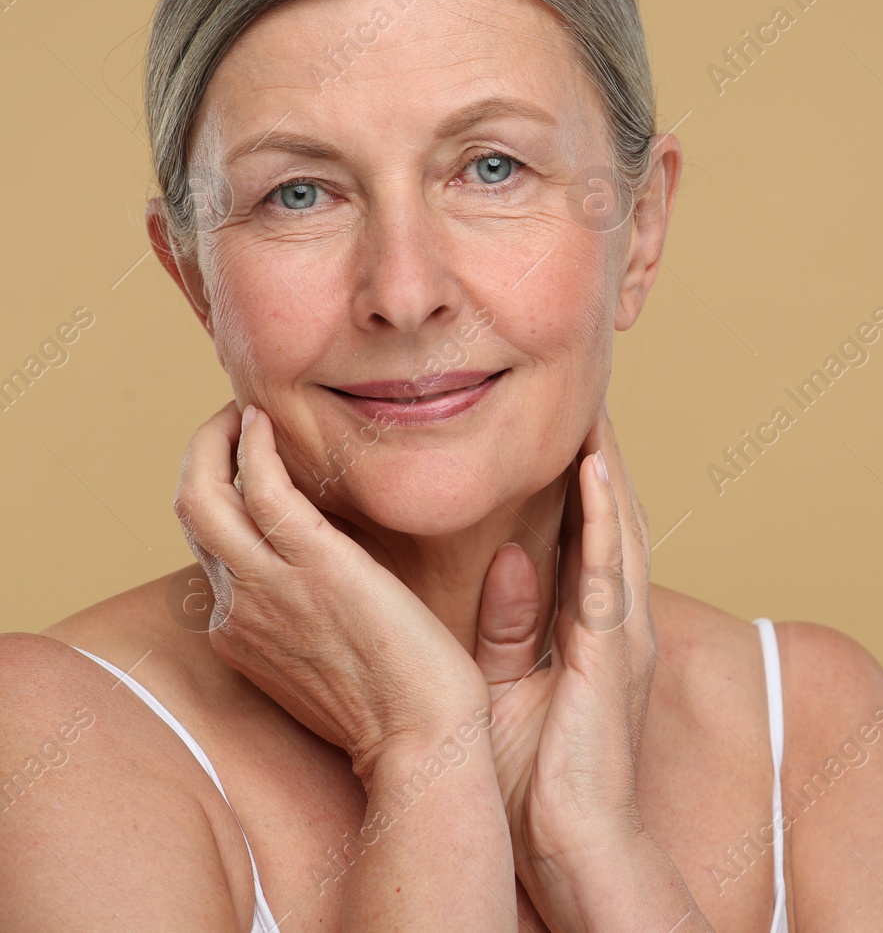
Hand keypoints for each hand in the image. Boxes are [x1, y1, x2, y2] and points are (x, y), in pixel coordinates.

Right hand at [174, 401, 490, 781]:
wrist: (422, 741)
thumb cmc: (404, 708)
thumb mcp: (335, 661)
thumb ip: (316, 617)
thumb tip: (337, 575)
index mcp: (243, 633)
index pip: (213, 550)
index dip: (222, 499)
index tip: (247, 465)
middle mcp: (239, 608)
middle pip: (191, 514)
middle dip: (202, 457)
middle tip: (236, 420)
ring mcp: (267, 585)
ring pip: (203, 494)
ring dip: (216, 440)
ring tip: (248, 409)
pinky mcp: (311, 563)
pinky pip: (257, 486)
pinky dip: (252, 446)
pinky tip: (269, 421)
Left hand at [473, 405, 662, 926]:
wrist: (574, 848)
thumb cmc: (537, 784)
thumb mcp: (506, 687)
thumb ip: (509, 624)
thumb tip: (507, 558)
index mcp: (600, 634)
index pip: (592, 541)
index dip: (584, 484)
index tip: (567, 431)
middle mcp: (623, 624)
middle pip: (614, 521)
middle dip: (603, 459)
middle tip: (588, 397)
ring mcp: (626, 635)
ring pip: (619, 528)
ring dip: (608, 467)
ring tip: (593, 407)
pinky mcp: (614, 651)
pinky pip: (608, 567)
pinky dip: (602, 513)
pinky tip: (593, 467)